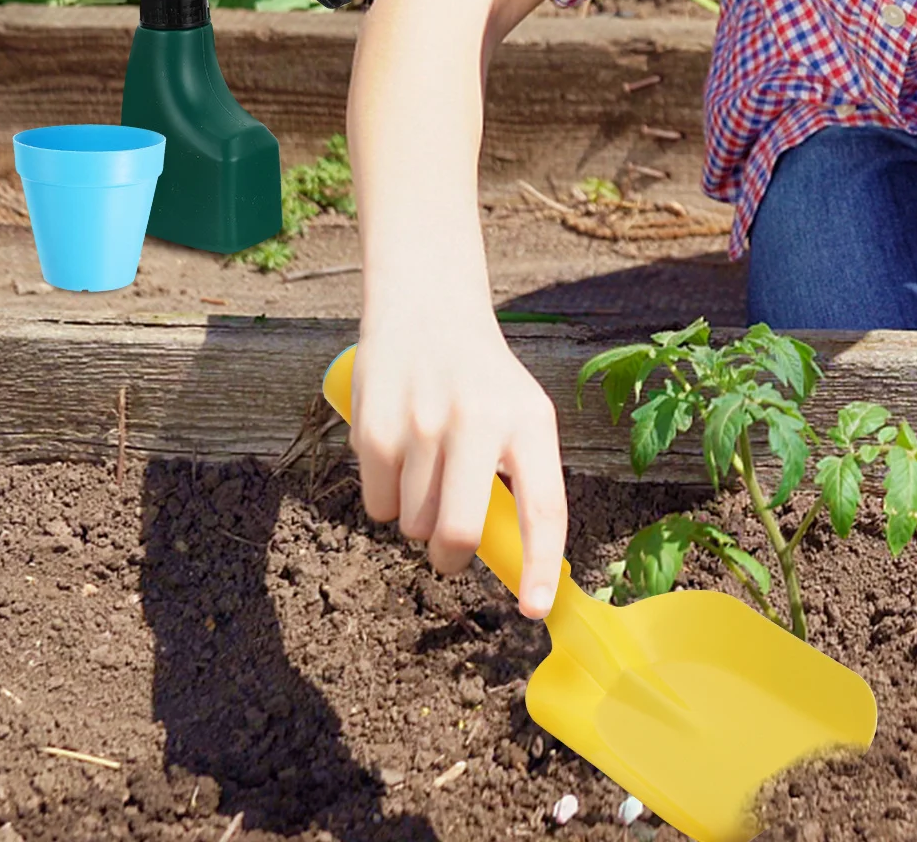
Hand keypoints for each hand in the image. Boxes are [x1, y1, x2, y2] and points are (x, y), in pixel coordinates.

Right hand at [350, 288, 567, 618]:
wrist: (428, 310)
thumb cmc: (484, 381)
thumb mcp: (521, 415)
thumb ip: (523, 480)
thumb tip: (519, 565)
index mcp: (529, 421)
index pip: (542, 506)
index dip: (539, 564)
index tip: (535, 606)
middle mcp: (478, 420)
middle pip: (459, 533)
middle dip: (452, 557)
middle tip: (452, 549)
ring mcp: (422, 424)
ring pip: (414, 526)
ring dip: (419, 519)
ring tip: (428, 469)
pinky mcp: (374, 428)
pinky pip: (379, 507)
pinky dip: (389, 500)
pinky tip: (400, 456)